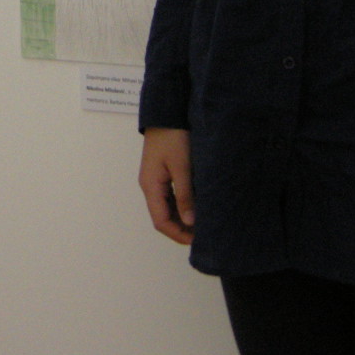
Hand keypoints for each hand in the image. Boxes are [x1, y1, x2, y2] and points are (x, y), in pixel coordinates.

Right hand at [139, 128, 193, 245]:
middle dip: (181, 229)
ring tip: (202, 224)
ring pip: (166, 208)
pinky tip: (195, 208)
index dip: (177, 234)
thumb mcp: (182, 167)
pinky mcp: (162, 174)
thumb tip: (190, 222)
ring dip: (181, 219)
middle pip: (162, 217)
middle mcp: (150, 186)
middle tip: (203, 235)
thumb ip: (185, 195)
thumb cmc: (173, 138)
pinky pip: (170, 198)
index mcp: (151, 186)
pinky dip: (181, 207)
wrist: (167, 113)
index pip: (160, 221)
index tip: (197, 241)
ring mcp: (155, 180)